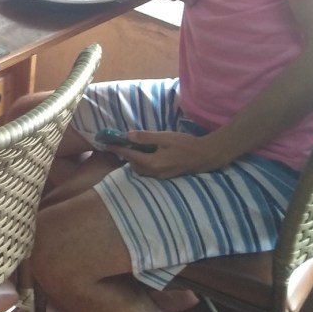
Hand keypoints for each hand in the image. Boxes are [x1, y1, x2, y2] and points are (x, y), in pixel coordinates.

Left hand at [112, 129, 227, 178]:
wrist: (205, 155)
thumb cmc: (185, 144)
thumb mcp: (164, 137)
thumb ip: (146, 137)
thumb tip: (128, 135)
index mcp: (153, 163)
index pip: (130, 156)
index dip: (118, 149)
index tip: (107, 144)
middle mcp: (155, 173)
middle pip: (134, 166)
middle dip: (126, 156)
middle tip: (121, 144)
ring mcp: (161, 176)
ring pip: (141, 170)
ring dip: (135, 161)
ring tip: (133, 149)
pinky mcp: (166, 176)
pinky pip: (149, 172)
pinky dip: (143, 164)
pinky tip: (147, 155)